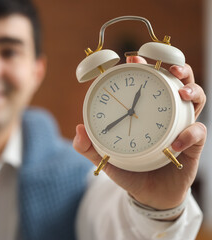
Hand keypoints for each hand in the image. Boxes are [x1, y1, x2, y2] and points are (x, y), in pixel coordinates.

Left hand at [73, 56, 205, 214]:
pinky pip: (198, 133)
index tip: (133, 58)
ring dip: (192, 89)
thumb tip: (78, 129)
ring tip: (182, 91)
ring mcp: (182, 126)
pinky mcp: (193, 144)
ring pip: (196, 99)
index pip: (149, 82)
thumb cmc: (129, 170)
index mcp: (146, 111)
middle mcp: (166, 113)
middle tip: (168, 67)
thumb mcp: (106, 157)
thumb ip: (89, 146)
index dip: (145, 66)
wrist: (149, 194)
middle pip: (178, 82)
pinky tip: (175, 143)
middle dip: (177, 68)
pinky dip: (189, 134)